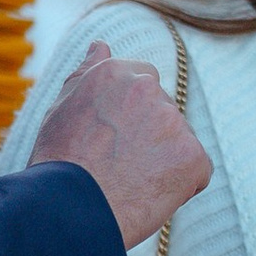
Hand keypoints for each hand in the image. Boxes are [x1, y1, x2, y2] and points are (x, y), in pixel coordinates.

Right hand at [29, 43, 208, 250]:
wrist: (70, 209)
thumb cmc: (59, 164)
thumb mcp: (62, 108)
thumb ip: (87, 74)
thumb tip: (101, 46)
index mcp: (116, 72)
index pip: (142, 83)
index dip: (130, 117)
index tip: (113, 141)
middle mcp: (148, 88)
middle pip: (162, 114)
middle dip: (148, 137)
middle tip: (119, 166)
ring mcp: (174, 121)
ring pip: (178, 142)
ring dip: (163, 161)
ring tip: (130, 183)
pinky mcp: (194, 156)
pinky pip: (196, 172)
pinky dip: (180, 186)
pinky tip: (149, 196)